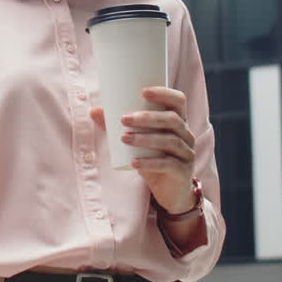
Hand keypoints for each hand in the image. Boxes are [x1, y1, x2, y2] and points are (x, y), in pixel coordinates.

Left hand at [90, 86, 197, 213]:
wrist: (170, 190)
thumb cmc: (153, 157)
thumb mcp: (138, 140)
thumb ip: (118, 126)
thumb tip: (94, 111)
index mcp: (178, 121)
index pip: (178, 100)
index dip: (164, 93)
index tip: (143, 92)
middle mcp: (187, 135)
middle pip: (173, 120)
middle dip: (148, 118)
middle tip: (124, 119)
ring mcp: (187, 153)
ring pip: (170, 141)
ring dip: (145, 138)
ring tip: (123, 138)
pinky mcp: (183, 172)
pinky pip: (168, 164)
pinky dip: (150, 163)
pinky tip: (134, 162)